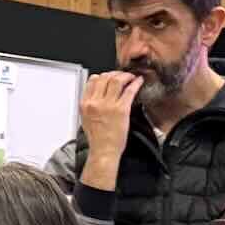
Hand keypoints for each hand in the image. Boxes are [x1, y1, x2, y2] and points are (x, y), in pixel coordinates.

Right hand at [78, 71, 141, 186]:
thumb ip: (89, 105)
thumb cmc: (97, 138)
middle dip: (115, 73)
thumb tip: (97, 94)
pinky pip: (129, 90)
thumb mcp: (85, 119)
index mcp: (85, 104)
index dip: (103, 76)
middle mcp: (95, 103)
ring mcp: (108, 105)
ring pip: (116, 80)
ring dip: (126, 76)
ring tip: (131, 77)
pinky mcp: (121, 109)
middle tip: (122, 76)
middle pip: (104, 77)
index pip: (92, 81)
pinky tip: (139, 82)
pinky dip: (136, 83)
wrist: (103, 150)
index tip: (109, 77)